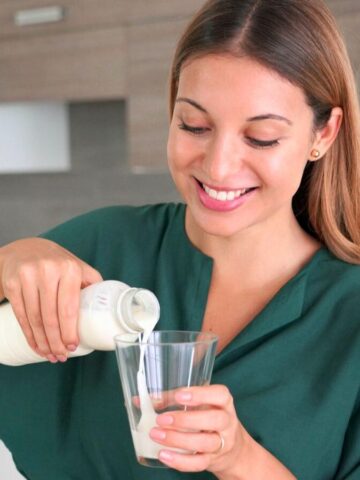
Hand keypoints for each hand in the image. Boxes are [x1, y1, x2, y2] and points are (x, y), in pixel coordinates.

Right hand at [0, 237, 101, 361]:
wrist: (25, 250)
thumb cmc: (57, 262)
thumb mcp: (76, 266)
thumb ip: (91, 282)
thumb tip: (106, 306)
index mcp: (69, 268)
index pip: (69, 307)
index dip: (69, 331)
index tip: (72, 346)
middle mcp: (48, 271)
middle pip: (51, 317)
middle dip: (56, 341)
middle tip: (60, 356)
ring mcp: (28, 277)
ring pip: (35, 318)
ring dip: (42, 342)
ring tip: (50, 354)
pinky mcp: (12, 283)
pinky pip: (21, 315)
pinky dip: (29, 334)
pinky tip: (36, 344)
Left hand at [149, 384, 248, 475]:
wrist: (232, 448)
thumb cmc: (208, 416)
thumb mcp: (198, 404)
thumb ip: (171, 399)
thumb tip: (140, 400)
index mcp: (223, 402)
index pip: (220, 395)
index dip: (200, 395)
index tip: (179, 396)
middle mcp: (227, 421)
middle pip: (214, 420)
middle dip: (186, 419)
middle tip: (161, 419)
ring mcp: (222, 443)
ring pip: (205, 442)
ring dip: (178, 439)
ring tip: (156, 434)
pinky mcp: (213, 460)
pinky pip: (198, 463)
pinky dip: (180, 461)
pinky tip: (163, 455)